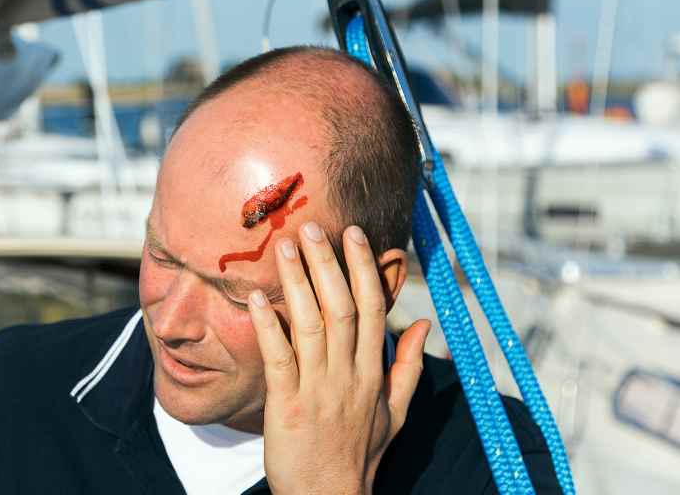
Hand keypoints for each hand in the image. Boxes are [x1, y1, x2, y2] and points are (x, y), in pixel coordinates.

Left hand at [248, 223, 430, 494]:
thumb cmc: (359, 454)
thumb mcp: (395, 412)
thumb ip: (407, 367)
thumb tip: (424, 325)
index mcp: (373, 373)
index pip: (374, 309)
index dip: (364, 269)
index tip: (354, 234)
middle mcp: (349, 376)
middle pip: (342, 308)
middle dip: (327, 264)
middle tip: (311, 227)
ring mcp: (319, 390)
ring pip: (311, 326)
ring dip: (296, 283)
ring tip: (283, 248)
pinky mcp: (288, 407)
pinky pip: (278, 359)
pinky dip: (269, 327)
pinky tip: (257, 299)